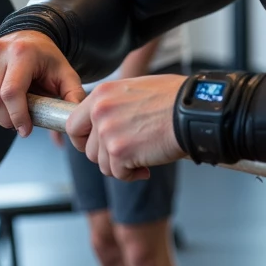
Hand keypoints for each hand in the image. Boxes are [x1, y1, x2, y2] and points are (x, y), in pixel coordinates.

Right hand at [0, 32, 86, 137]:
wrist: (27, 40)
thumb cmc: (45, 59)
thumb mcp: (66, 75)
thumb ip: (73, 98)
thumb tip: (73, 125)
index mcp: (22, 52)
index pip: (11, 92)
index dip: (17, 116)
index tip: (26, 129)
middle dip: (7, 121)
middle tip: (19, 123)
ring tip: (9, 112)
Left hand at [66, 74, 185, 179]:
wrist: (192, 111)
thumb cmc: (173, 99)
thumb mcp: (134, 91)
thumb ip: (114, 106)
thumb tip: (104, 124)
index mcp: (101, 94)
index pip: (73, 124)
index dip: (84, 140)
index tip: (96, 146)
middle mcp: (100, 111)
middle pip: (88, 149)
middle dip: (106, 157)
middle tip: (126, 155)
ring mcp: (108, 132)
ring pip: (103, 164)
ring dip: (121, 166)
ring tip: (142, 157)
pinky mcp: (120, 152)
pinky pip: (118, 174)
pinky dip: (133, 174)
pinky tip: (147, 165)